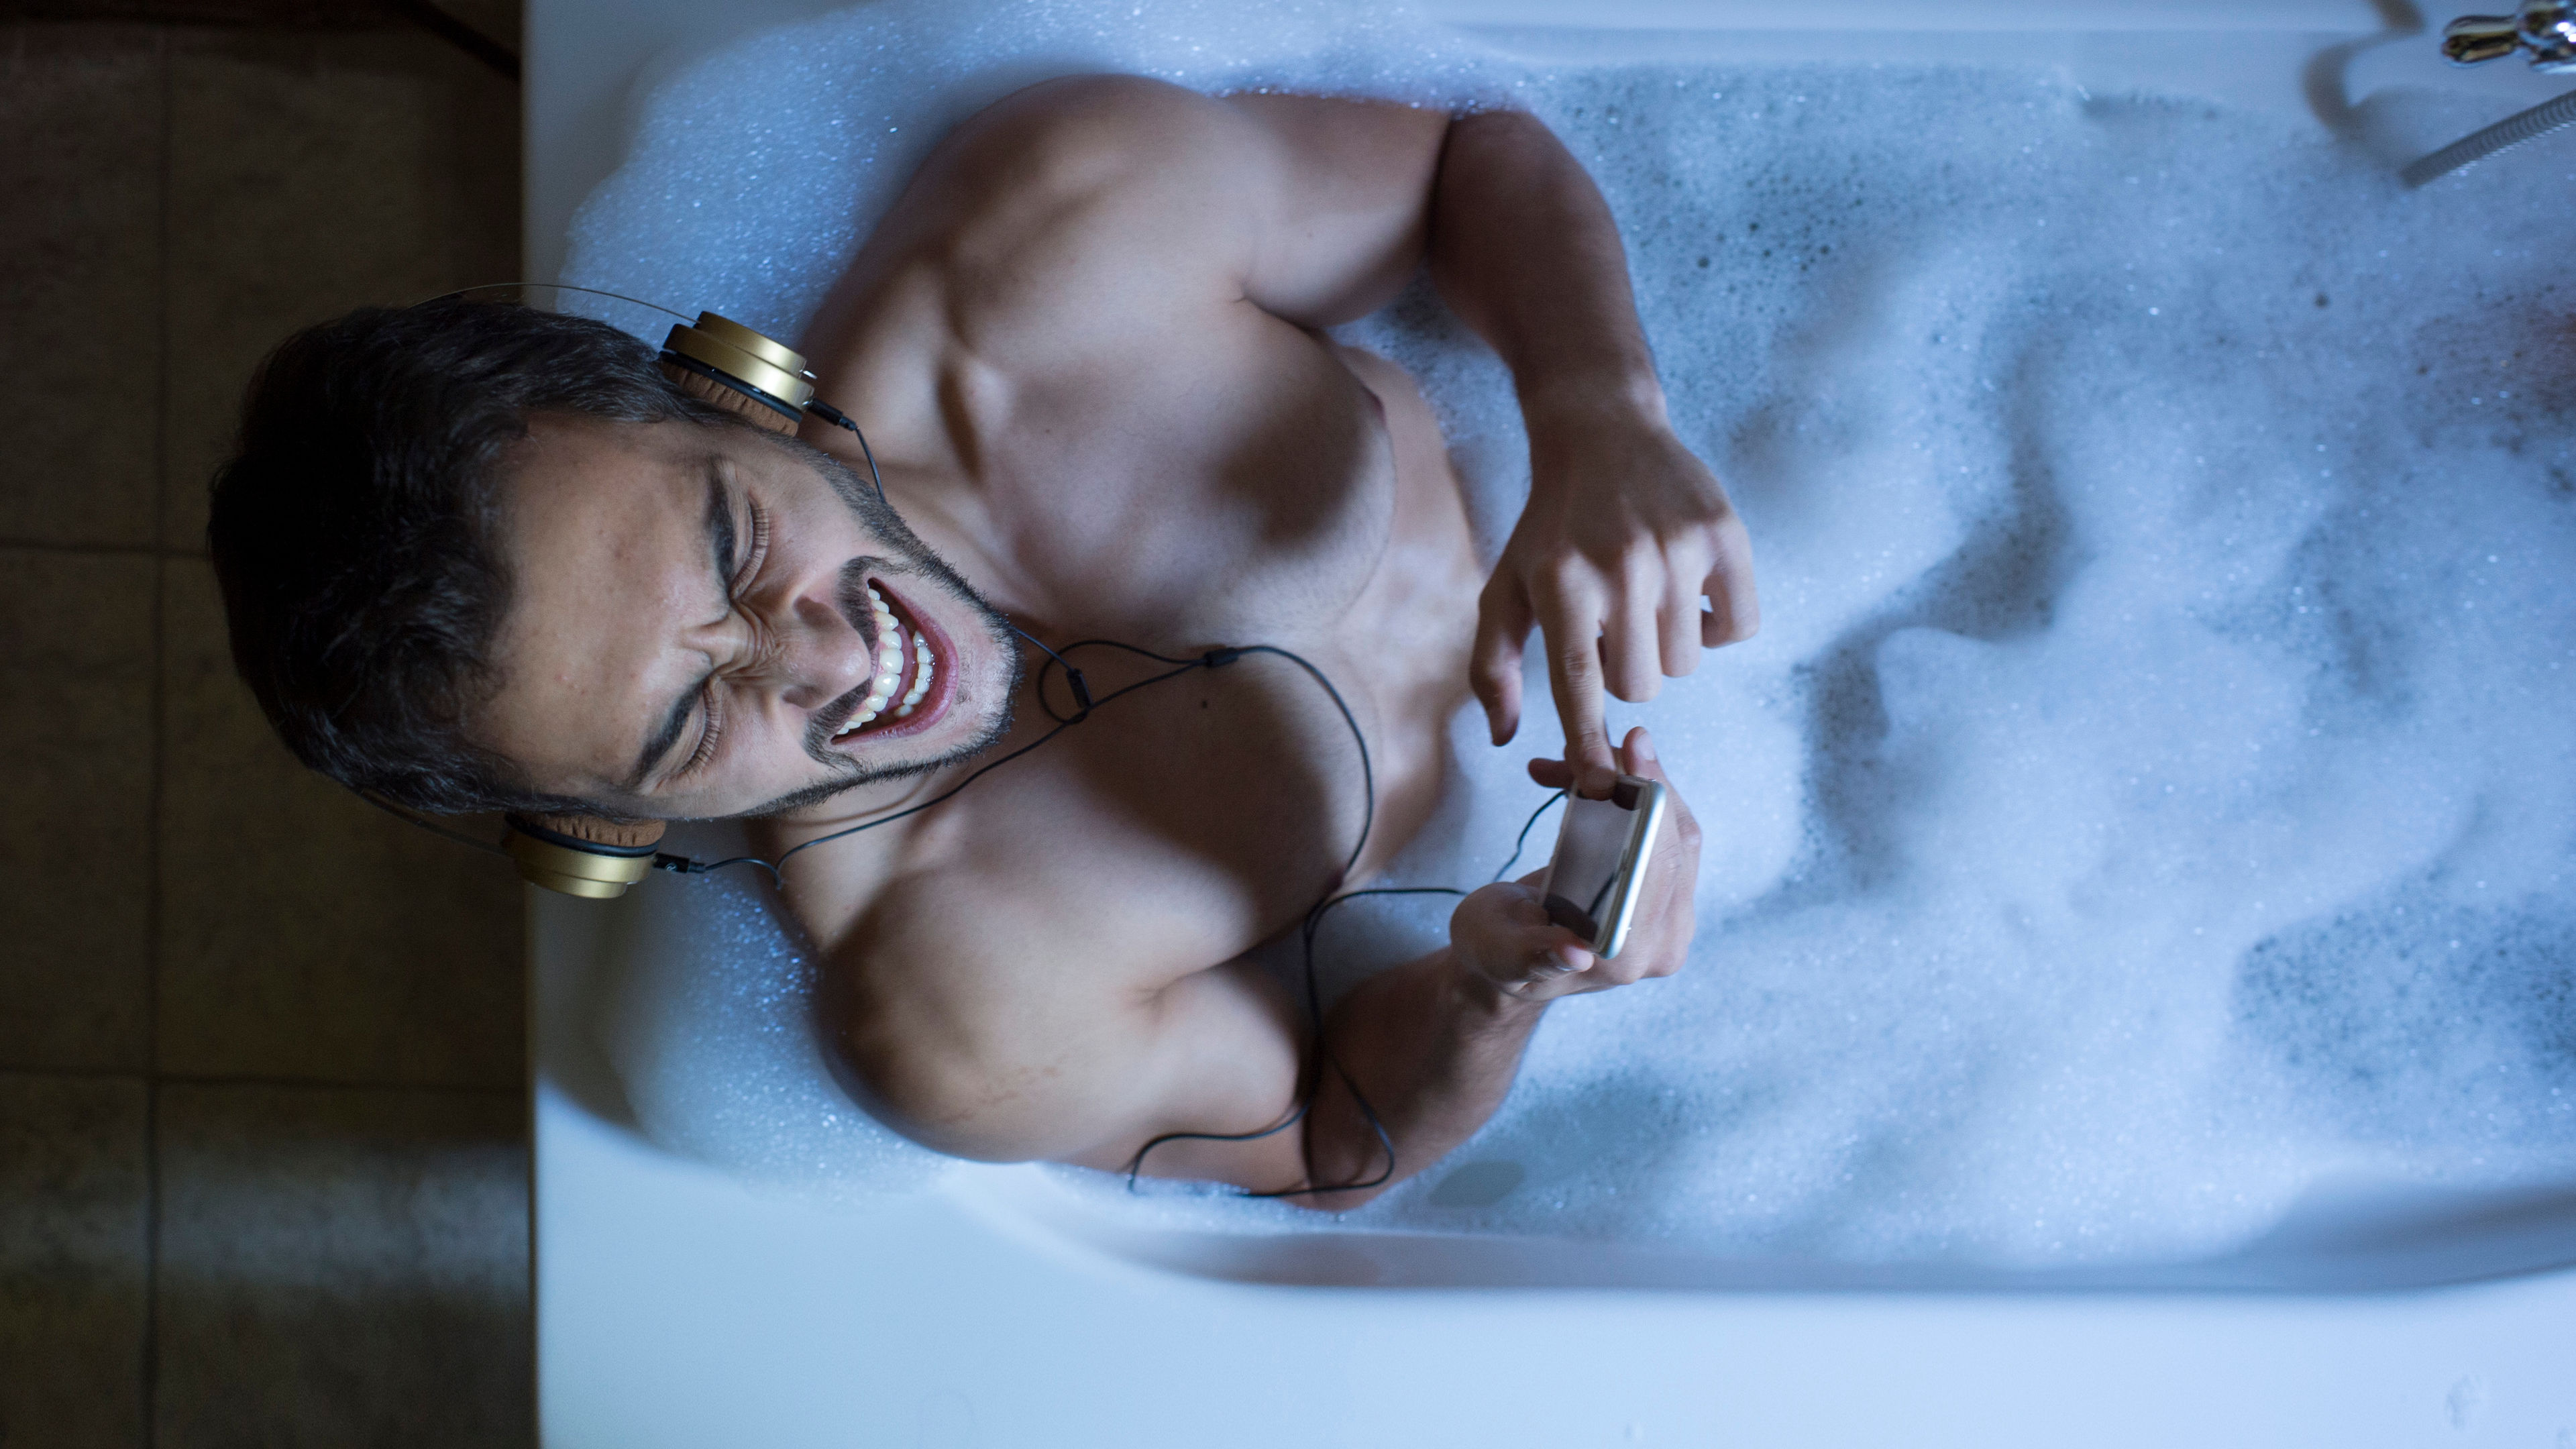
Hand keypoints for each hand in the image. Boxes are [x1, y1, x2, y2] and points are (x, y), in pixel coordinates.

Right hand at [1450, 728, 1701, 1004]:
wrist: (1506, 958)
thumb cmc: (1494, 952)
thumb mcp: (1499, 952)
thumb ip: (1535, 954)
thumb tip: (1574, 954)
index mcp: (1627, 956)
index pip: (1659, 870)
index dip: (1653, 806)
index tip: (1633, 751)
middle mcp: (1662, 943)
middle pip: (1678, 846)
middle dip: (1647, 783)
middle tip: (1617, 738)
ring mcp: (1670, 921)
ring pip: (1677, 834)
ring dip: (1641, 786)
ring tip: (1594, 756)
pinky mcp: (1666, 898)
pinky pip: (1669, 837)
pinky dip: (1641, 800)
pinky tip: (1603, 778)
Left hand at [1470, 414, 1757, 771]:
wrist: (1602, 434)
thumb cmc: (1549, 527)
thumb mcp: (1505, 588)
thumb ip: (1492, 666)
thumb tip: (1504, 737)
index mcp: (1562, 584)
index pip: (1579, 684)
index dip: (1588, 742)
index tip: (1599, 787)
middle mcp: (1621, 567)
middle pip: (1642, 685)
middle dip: (1626, 672)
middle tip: (1614, 627)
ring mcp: (1678, 550)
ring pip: (1687, 663)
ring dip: (1667, 648)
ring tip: (1646, 602)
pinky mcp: (1725, 536)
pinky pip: (1739, 627)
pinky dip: (1718, 626)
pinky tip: (1689, 593)